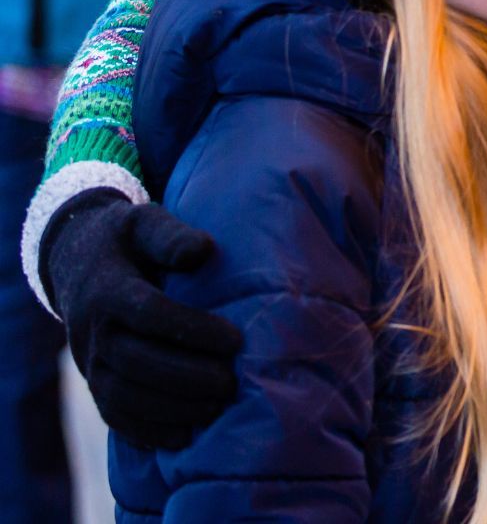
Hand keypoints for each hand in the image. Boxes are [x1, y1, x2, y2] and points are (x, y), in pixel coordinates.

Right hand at [43, 189, 241, 448]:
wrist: (78, 263)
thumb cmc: (128, 241)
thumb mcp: (145, 222)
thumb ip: (172, 235)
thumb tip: (203, 250)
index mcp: (108, 289)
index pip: (150, 314)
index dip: (193, 330)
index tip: (236, 340)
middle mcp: (92, 331)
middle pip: (137, 362)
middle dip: (189, 377)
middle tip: (233, 382)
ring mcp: (89, 363)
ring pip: (125, 397)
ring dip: (173, 408)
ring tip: (219, 408)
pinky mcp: (94, 384)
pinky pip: (115, 415)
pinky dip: (148, 431)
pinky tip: (185, 436)